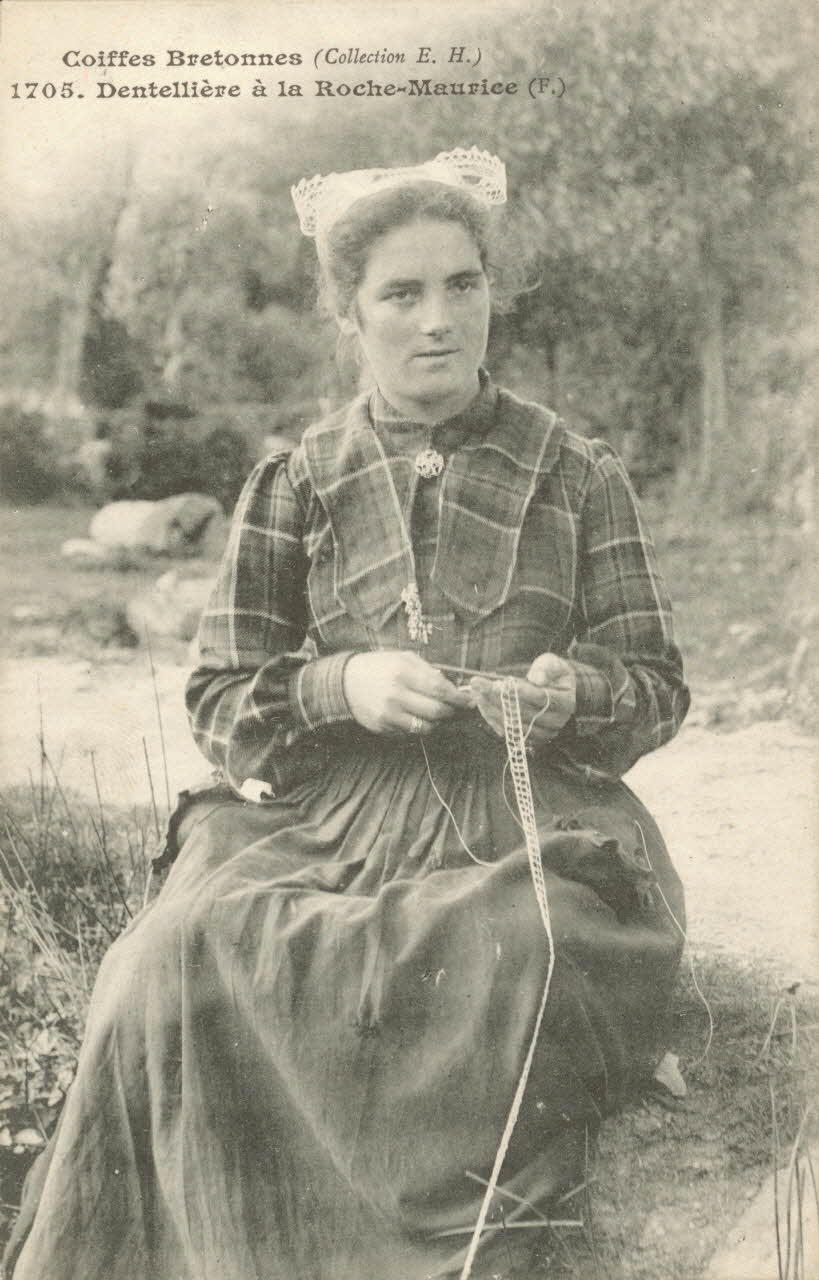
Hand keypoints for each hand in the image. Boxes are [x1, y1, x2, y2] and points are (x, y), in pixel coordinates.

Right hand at [343, 650, 470, 735]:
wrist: (345, 682)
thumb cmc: (379, 667)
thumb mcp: (403, 658)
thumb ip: (429, 671)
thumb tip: (454, 687)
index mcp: (403, 672)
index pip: (440, 690)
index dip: (459, 698)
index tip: (469, 701)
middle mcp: (395, 695)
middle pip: (436, 712)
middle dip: (450, 712)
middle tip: (454, 708)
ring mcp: (388, 714)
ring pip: (425, 727)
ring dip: (435, 723)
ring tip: (434, 713)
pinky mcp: (382, 727)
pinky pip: (409, 733)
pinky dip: (417, 727)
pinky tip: (413, 716)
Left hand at [470, 653, 576, 746]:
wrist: (555, 692)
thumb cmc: (552, 674)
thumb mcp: (552, 663)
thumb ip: (546, 667)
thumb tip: (537, 679)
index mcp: (566, 702)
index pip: (541, 698)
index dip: (519, 691)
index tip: (498, 683)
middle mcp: (556, 722)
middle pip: (523, 713)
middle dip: (498, 698)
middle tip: (478, 684)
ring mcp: (542, 734)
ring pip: (513, 725)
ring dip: (491, 709)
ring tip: (476, 692)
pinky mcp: (528, 739)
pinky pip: (507, 732)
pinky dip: (493, 719)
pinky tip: (481, 704)